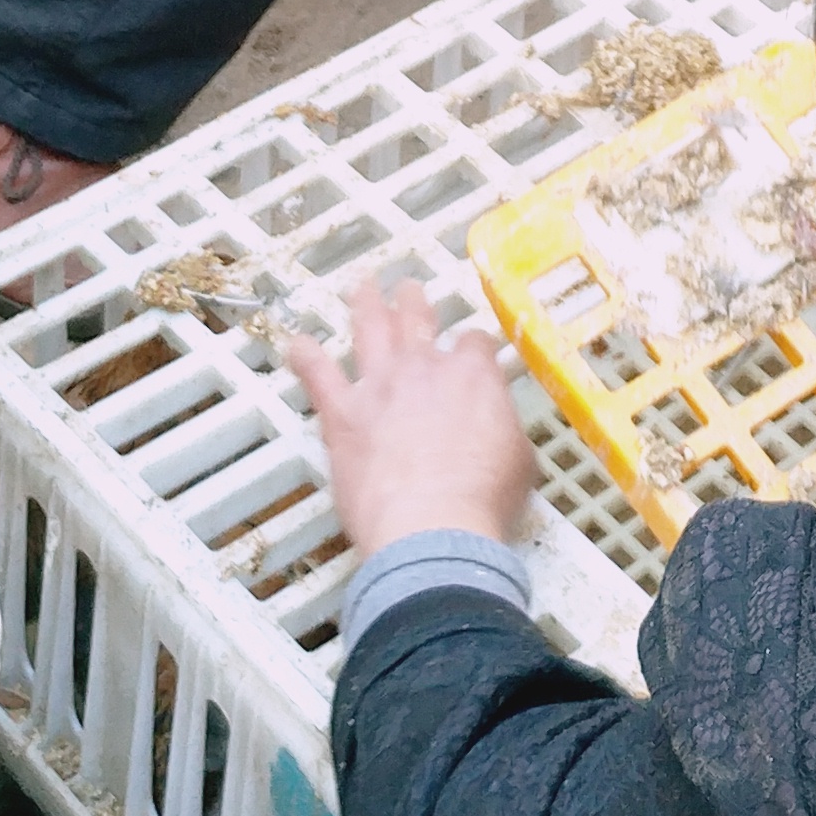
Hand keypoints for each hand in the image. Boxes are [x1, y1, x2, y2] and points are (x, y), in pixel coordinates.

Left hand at [280, 276, 536, 559]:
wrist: (432, 527)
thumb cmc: (482, 501)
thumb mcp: (519, 461)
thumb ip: (503, 432)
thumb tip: (498, 433)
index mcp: (473, 375)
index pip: (474, 344)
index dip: (473, 348)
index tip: (472, 355)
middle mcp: (424, 367)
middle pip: (417, 318)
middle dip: (413, 301)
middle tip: (408, 290)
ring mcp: (380, 385)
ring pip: (370, 329)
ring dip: (366, 305)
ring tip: (363, 288)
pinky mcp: (342, 414)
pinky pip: (318, 375)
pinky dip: (305, 357)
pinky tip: (296, 345)